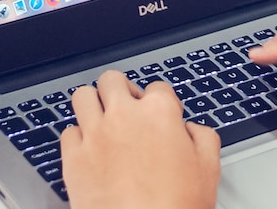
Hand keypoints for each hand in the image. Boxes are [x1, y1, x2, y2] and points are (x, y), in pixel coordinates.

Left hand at [60, 71, 220, 208]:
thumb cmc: (175, 207)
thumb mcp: (208, 169)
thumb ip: (202, 137)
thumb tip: (191, 129)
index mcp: (159, 113)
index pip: (157, 87)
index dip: (161, 102)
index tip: (161, 116)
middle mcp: (123, 116)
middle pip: (112, 80)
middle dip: (121, 91)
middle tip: (128, 109)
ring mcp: (94, 135)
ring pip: (83, 96)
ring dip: (93, 104)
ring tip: (103, 120)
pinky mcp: (73, 158)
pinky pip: (67, 132)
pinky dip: (77, 137)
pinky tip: (90, 148)